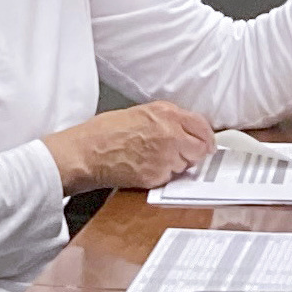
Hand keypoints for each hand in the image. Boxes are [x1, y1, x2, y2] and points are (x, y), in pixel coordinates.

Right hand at [45, 102, 217, 193]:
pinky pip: (170, 179)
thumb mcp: (137, 113)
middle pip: (201, 148)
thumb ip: (164, 120)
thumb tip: (181, 129)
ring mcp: (166, 156)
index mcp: (166, 113)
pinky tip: (144, 168)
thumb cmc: (101, 133)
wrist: (85, 153)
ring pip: (187, 166)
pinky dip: (161, 176)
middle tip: (178, 155)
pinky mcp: (158, 176)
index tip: (205, 144)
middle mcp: (171, 133)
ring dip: (176, 166)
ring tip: (151, 160)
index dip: (205, 138)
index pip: (202, 126)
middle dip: (192, 153)